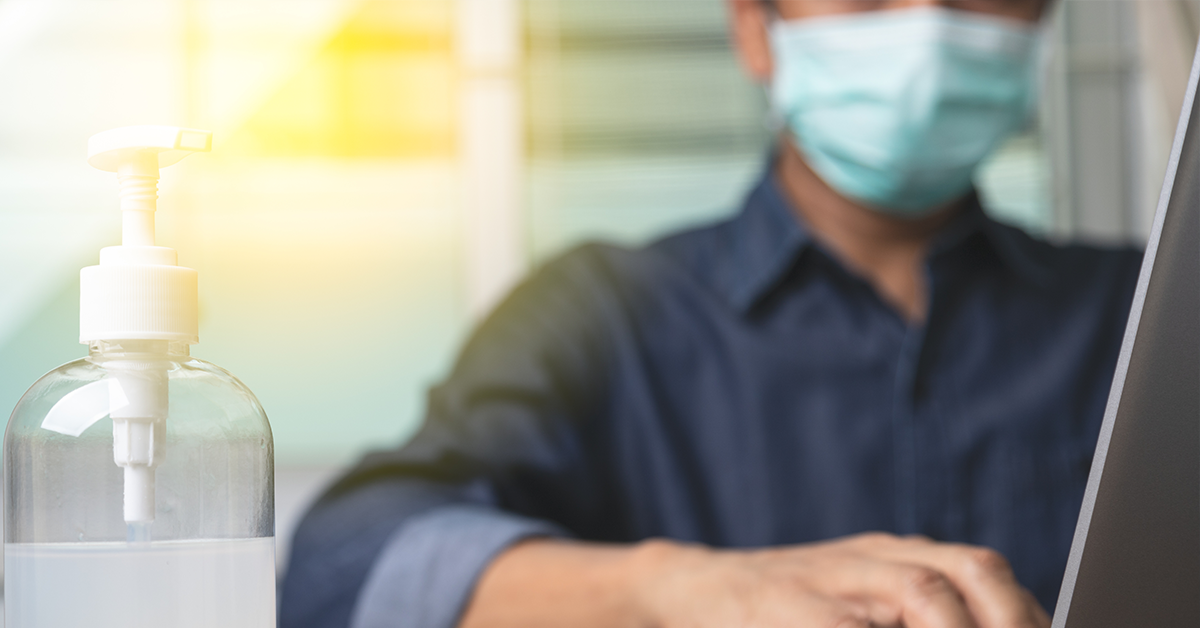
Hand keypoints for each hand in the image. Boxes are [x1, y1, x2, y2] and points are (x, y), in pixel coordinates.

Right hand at [633, 533, 1050, 627]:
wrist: (695, 588)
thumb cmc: (785, 609)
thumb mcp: (857, 605)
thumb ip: (912, 613)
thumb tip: (1001, 620)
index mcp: (894, 558)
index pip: (982, 571)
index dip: (1026, 611)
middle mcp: (871, 558)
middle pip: (967, 568)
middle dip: (1011, 617)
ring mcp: (831, 577)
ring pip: (921, 588)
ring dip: (958, 623)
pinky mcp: (788, 604)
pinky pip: (845, 624)